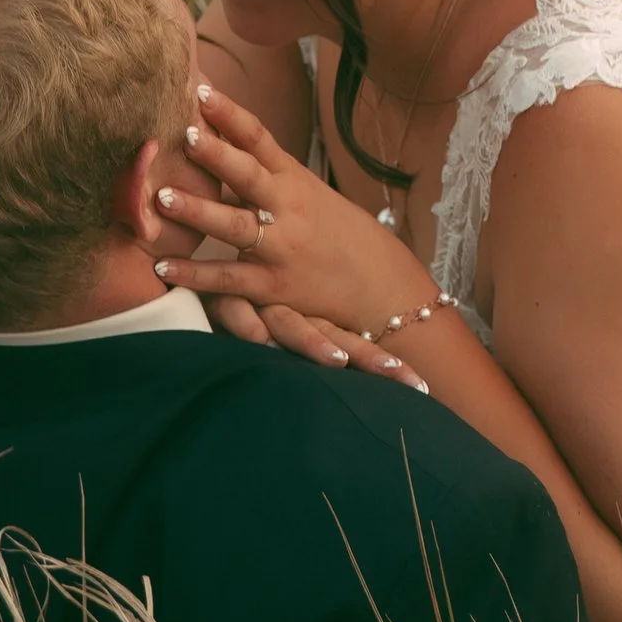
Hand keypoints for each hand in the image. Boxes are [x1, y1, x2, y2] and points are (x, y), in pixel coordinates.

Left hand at [151, 80, 430, 338]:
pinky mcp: (274, 286)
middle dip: (215, 154)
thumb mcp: (308, 193)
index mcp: (294, 179)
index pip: (260, 139)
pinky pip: (229, 279)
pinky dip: (194, 273)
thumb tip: (220, 137)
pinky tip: (162, 266)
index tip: (201, 91)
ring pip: (235, 225)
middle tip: (183, 135)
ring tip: (160, 197)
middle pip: (248, 175)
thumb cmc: (337, 233)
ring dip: (196, 211)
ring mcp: (281, 247)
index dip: (231, 114)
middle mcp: (287, 208)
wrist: (379, 284)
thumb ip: (267, 172)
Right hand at [203, 296, 432, 393]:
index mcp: (310, 313)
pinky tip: (258, 336)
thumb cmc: (246, 281)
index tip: (420, 387)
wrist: (202, 235)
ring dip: (312, 343)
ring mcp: (261, 303)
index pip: (351, 340)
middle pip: (335, 339)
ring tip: (338, 362)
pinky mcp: (224, 299)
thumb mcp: (276, 307)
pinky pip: (238, 311)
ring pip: (291, 324)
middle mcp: (293, 309)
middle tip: (407, 383)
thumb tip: (342, 364)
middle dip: (369, 361)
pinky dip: (247, 322)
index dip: (381, 362)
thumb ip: (298, 331)